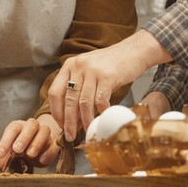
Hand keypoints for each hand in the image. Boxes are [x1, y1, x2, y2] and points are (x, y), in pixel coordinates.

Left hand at [0, 114, 61, 170]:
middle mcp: (32, 126)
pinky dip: (49, 151)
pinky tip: (42, 160)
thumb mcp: (10, 154)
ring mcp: (45, 133)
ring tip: (30, 155)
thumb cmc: (19, 152)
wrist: (37, 152)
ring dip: (37, 142)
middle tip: (17, 149)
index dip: (5, 141)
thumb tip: (2, 167)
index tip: (0, 154)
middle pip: (31, 124)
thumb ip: (6, 159)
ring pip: (45, 130)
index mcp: (18, 126)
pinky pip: (55, 143)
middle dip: (23, 137)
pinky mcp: (54, 142)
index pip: (12, 129)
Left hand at [49, 29, 171, 140]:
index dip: (56, 111)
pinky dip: (101, 112)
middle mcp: (79, 66)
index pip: (55, 92)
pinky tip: (102, 118)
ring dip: (85, 120)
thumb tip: (74, 118)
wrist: (132, 51)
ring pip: (84, 102)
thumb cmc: (110, 65)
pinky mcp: (108, 76)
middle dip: (69, 121)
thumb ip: (79, 90)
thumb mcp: (89, 71)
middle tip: (70, 135)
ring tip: (87, 131)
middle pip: (69, 100)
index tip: (60, 125)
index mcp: (69, 65)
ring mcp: (93, 70)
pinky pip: (100, 100)